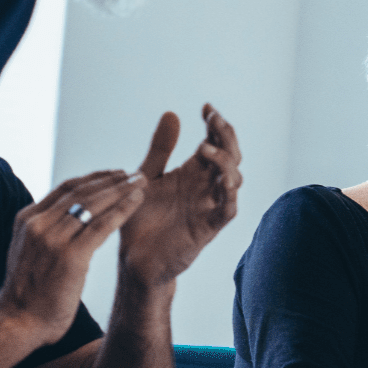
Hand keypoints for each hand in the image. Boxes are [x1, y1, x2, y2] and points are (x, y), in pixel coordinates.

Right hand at [0, 170, 146, 343]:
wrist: (18, 322)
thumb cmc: (29, 292)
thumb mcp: (29, 252)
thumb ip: (45, 232)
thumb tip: (66, 220)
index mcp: (27, 220)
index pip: (65, 188)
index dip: (93, 178)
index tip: (115, 173)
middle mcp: (38, 224)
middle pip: (82, 191)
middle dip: (112, 180)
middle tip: (135, 173)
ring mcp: (53, 239)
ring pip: (93, 204)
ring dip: (121, 190)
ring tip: (142, 181)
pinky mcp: (70, 256)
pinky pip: (102, 225)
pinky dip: (122, 210)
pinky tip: (137, 202)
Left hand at [118, 106, 242, 285]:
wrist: (133, 259)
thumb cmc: (141, 220)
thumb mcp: (147, 177)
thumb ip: (160, 149)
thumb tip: (172, 113)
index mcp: (193, 173)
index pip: (214, 142)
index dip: (215, 125)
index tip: (206, 108)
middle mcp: (205, 187)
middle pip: (230, 156)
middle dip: (225, 136)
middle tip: (213, 119)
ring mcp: (209, 206)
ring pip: (234, 179)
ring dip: (225, 162)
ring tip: (204, 149)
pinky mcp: (208, 227)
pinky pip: (228, 209)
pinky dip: (230, 194)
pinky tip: (222, 179)